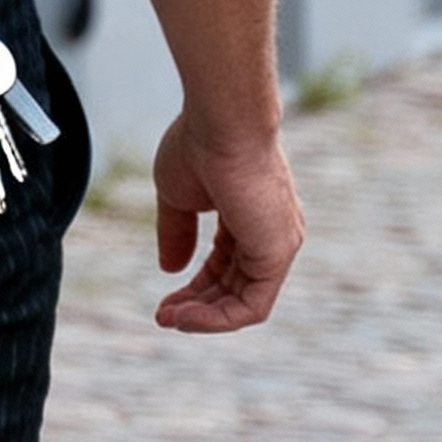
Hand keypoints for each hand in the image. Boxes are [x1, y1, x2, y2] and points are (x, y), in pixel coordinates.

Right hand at [150, 113, 301, 333]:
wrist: (221, 122)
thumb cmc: (200, 145)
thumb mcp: (179, 197)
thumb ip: (177, 233)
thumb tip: (169, 269)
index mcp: (251, 214)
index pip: (226, 262)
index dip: (195, 285)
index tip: (164, 300)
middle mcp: (272, 231)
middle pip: (235, 285)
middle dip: (197, 306)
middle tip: (163, 316)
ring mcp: (278, 243)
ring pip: (245, 302)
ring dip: (204, 317)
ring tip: (168, 320)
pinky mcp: (277, 253)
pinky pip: (251, 306)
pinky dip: (218, 318)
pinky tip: (185, 317)